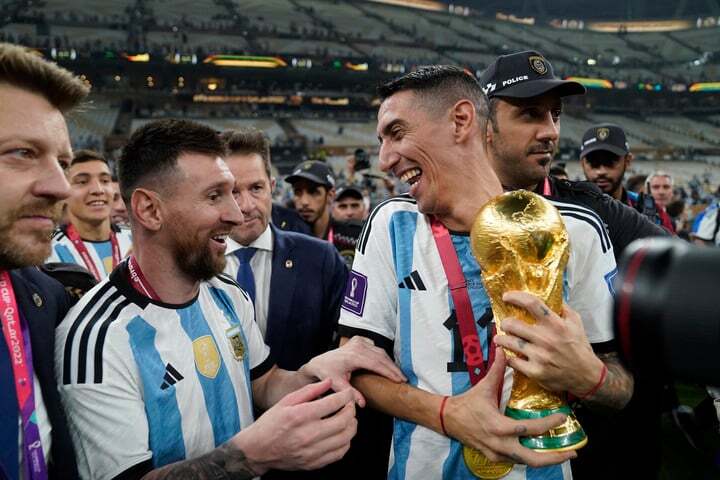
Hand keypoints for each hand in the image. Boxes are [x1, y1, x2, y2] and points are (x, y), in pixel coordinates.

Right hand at [235, 379, 356, 472]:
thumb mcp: (286, 401)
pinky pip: (339, 453)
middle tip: (349, 405)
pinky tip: (341, 434)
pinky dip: (346, 442)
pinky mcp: (314, 463)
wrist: (257, 450)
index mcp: (300, 416)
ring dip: (352, 426)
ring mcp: (312, 451)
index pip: (334, 403)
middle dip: (351, 410)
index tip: (348, 393)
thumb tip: (329, 381)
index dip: (346, 396)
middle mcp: (308, 435)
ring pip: (345, 438)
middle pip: (344, 421)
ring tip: (348, 419)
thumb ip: (310, 391)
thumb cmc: (270, 423)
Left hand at [300, 336, 406, 406]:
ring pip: (380, 351)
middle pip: (381, 357)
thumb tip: (362, 404)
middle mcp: (358, 346)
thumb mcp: (336, 384)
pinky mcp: (360, 340)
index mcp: (353, 355)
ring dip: (390, 363)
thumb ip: (350, 393)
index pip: (376, 363)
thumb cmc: (327, 373)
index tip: (399, 380)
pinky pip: (375, 348)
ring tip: (398, 374)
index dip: (389, 372)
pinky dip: (383, 356)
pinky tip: (387, 365)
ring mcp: (359, 341)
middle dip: (393, 368)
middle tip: (403, 379)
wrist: (318, 362)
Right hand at [444, 348, 575, 466]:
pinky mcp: (494, 457)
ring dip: (544, 459)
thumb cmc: (467, 403)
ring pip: (525, 462)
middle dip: (554, 457)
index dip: (549, 424)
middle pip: (532, 458)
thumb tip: (503, 350)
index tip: (563, 417)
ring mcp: (497, 454)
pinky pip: (516, 461)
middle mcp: (500, 444)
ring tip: (561, 454)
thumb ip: (496, 369)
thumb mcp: (483, 387)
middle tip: (572, 452)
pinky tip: (540, 452)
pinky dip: (529, 458)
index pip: (530, 428)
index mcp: (499, 426)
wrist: (448, 419)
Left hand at [493, 291, 603, 394]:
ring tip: (499, 338)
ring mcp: (540, 356)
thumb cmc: (579, 348)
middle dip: (505, 323)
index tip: (506, 296)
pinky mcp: (535, 371)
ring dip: (501, 339)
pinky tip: (509, 355)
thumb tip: (551, 297)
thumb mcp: (576, 324)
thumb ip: (563, 309)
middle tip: (505, 324)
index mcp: (556, 325)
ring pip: (509, 342)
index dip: (516, 297)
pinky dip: (508, 357)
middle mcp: (546, 339)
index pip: (532, 304)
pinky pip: (513, 361)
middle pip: (513, 324)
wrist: (586, 376)